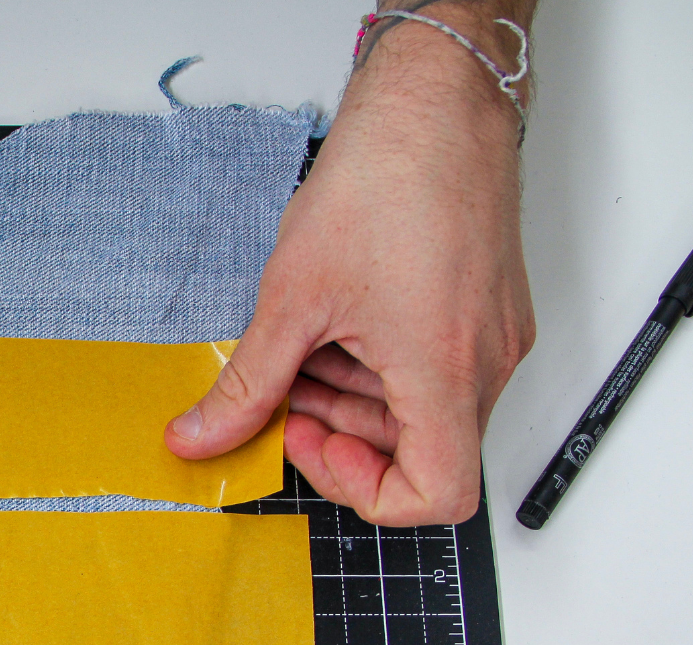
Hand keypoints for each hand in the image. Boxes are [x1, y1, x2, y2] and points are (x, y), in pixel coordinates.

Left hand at [166, 10, 534, 524]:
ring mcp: (493, 337)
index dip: (363, 493)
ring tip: (304, 339)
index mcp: (448, 374)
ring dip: (350, 394)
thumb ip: (247, 385)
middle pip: (414, 450)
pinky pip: (432, 368)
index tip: (307, 443)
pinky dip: (375, 362)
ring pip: (418, 410)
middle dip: (336, 428)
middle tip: (282, 387)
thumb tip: (200, 438)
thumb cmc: (385, 181)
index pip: (437, 496)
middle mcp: (486, 364)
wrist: (436, 100)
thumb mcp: (292, 298)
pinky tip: (335, 318)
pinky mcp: (486, 310)